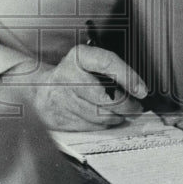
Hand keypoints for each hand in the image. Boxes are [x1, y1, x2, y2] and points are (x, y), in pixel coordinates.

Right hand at [32, 45, 147, 130]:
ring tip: (123, 114)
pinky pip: (90, 126)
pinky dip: (102, 125)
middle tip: (137, 107)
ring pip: (100, 115)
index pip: (107, 62)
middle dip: (127, 106)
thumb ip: (110, 70)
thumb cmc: (72, 74)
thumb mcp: (88, 62)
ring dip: (117, 117)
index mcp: (78, 57)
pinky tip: (105, 119)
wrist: (40, 89)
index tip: (142, 90)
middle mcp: (68, 76)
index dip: (128, 77)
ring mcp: (62, 99)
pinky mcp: (60, 118)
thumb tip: (137, 88)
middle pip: (105, 97)